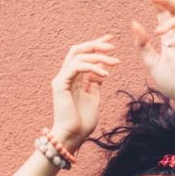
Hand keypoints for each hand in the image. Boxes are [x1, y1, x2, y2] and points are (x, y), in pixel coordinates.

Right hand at [49, 35, 117, 150]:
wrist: (72, 136)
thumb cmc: (82, 121)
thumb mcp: (94, 97)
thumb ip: (95, 82)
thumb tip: (102, 69)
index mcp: (72, 79)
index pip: (82, 55)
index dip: (96, 45)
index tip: (111, 40)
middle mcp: (64, 76)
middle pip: (77, 50)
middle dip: (95, 45)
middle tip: (112, 47)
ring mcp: (61, 80)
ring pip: (78, 56)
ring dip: (98, 57)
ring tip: (114, 62)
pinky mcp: (60, 84)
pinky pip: (76, 67)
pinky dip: (92, 67)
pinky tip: (105, 74)